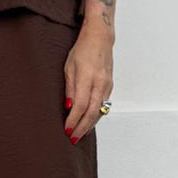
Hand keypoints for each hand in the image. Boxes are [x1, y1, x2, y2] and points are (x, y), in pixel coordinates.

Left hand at [63, 26, 112, 142]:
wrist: (100, 38)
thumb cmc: (82, 50)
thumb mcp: (69, 67)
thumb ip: (69, 88)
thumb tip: (68, 107)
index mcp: (87, 77)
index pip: (81, 105)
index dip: (74, 120)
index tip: (67, 129)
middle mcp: (100, 83)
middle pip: (92, 113)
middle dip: (82, 128)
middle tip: (73, 138)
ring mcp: (107, 86)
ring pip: (99, 112)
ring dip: (89, 125)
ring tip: (80, 134)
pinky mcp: (110, 87)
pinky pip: (103, 106)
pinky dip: (95, 116)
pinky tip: (88, 122)